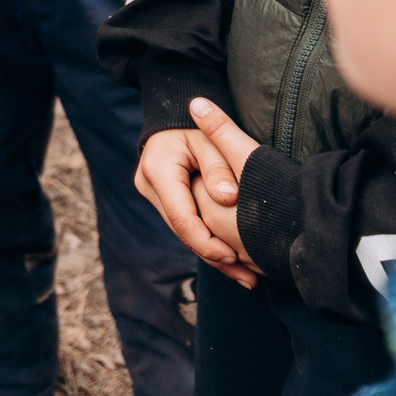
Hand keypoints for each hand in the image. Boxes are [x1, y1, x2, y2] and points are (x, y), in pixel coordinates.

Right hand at [133, 99, 259, 286]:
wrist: (174, 118)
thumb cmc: (196, 126)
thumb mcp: (210, 140)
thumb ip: (219, 167)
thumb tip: (227, 198)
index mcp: (158, 170)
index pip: (182, 217)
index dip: (207, 242)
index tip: (233, 257)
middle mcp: (148, 185)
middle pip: (182, 230)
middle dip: (214, 255)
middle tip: (248, 277)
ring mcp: (152, 194)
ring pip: (183, 232)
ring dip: (213, 254)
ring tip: (246, 276)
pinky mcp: (162, 201)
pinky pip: (184, 226)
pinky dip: (207, 241)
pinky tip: (231, 260)